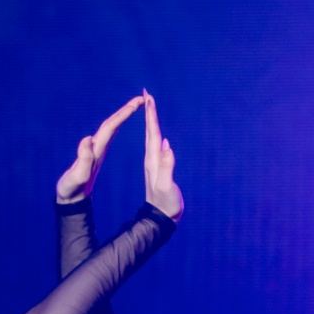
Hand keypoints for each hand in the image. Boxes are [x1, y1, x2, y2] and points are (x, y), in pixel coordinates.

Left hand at [57, 95, 144, 201]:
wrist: (69, 196)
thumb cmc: (71, 188)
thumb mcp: (76, 177)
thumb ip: (82, 159)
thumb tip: (87, 139)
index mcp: (94, 149)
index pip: (109, 128)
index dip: (121, 116)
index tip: (134, 105)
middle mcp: (95, 145)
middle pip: (111, 123)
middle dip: (125, 110)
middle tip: (140, 99)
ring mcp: (97, 149)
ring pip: (111, 127)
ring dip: (122, 115)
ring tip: (135, 105)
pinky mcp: (98, 154)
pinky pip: (111, 134)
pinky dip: (119, 124)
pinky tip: (124, 122)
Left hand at [140, 92, 182, 220]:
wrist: (160, 218)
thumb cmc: (166, 205)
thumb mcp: (166, 187)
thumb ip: (166, 167)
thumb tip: (166, 145)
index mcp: (152, 160)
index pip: (151, 132)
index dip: (150, 115)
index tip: (148, 97)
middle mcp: (151, 159)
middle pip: (148, 131)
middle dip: (148, 112)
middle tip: (147, 94)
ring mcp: (153, 164)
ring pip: (150, 137)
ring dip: (150, 121)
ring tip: (149, 107)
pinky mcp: (157, 168)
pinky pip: (154, 146)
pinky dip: (154, 135)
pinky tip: (156, 132)